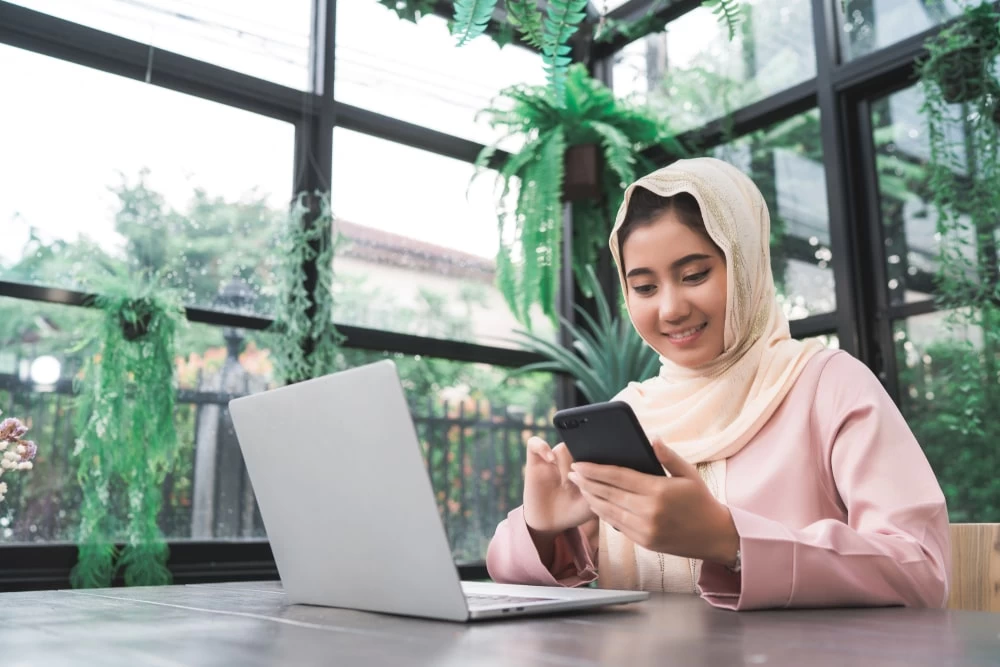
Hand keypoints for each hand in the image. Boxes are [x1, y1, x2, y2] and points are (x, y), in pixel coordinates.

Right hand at [522, 437, 596, 535]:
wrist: (552, 524)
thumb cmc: (575, 511)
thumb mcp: (594, 500)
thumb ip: (598, 483)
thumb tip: (599, 466)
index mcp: (585, 464)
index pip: (593, 448)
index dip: (597, 458)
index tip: (597, 476)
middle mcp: (569, 459)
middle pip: (579, 446)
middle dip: (582, 464)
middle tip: (581, 484)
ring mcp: (551, 460)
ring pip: (561, 447)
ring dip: (566, 464)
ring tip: (566, 485)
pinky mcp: (535, 462)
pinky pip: (534, 443)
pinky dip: (542, 447)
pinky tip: (551, 460)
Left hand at [567, 436, 738, 566]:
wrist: (715, 536)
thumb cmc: (701, 501)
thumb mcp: (689, 474)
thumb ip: (668, 456)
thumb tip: (652, 438)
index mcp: (658, 491)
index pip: (618, 477)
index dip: (595, 470)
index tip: (579, 464)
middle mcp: (648, 511)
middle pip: (608, 493)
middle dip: (586, 482)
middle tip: (572, 472)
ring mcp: (644, 529)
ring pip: (608, 511)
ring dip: (591, 498)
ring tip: (579, 486)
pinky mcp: (643, 542)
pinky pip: (617, 526)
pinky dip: (603, 514)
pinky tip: (596, 504)